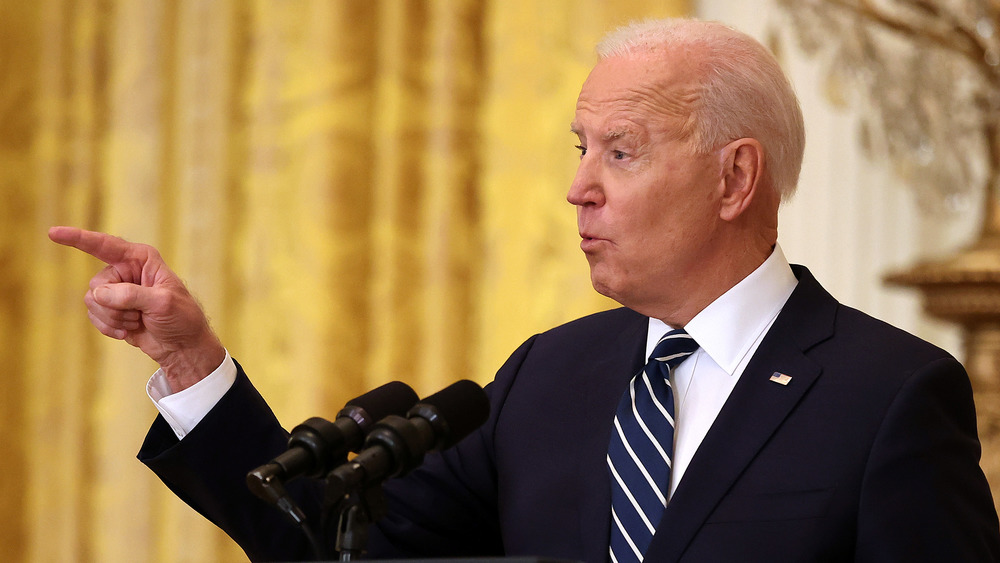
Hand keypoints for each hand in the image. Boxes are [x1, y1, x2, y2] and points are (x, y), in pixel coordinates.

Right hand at [48, 226, 225, 392]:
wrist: (182, 346)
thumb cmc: (181, 318)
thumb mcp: (162, 303)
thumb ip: (131, 295)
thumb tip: (98, 295)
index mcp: (141, 259)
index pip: (104, 245)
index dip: (78, 238)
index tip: (53, 233)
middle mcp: (125, 270)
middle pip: (97, 284)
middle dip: (114, 305)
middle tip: (140, 314)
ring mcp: (117, 291)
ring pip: (92, 302)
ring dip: (113, 318)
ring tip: (138, 322)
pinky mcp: (111, 309)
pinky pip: (94, 316)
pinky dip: (109, 327)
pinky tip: (128, 331)